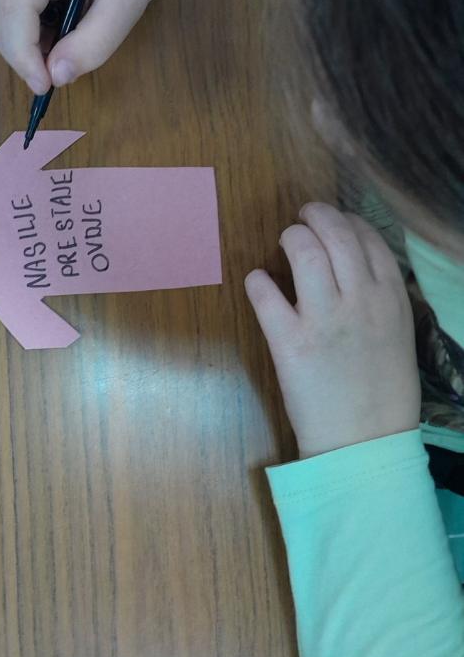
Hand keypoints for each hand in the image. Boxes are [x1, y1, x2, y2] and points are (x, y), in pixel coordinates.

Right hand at [0, 0, 157, 94]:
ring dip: (26, 52)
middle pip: (1, 21)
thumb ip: (93, 43)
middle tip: (58, 77)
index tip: (45, 86)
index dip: (24, 53)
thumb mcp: (124, 6)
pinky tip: (56, 38)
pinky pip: (7, 23)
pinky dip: (27, 43)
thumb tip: (56, 77)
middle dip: (24, 58)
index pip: (16, 6)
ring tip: (63, 51)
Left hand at [245, 202, 419, 457]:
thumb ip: (381, 297)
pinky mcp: (289, 342)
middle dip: (316, 215)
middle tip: (303, 216)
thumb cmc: (384, 392)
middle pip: (336, 234)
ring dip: (291, 237)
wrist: (364, 441)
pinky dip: (258, 281)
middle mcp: (360, 299)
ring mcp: (324, 318)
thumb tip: (357, 268)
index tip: (333, 222)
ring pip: (304, 250)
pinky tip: (258, 281)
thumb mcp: (399, 334)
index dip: (346, 221)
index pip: (367, 238)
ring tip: (286, 241)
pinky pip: (266, 295)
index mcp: (390, 298)